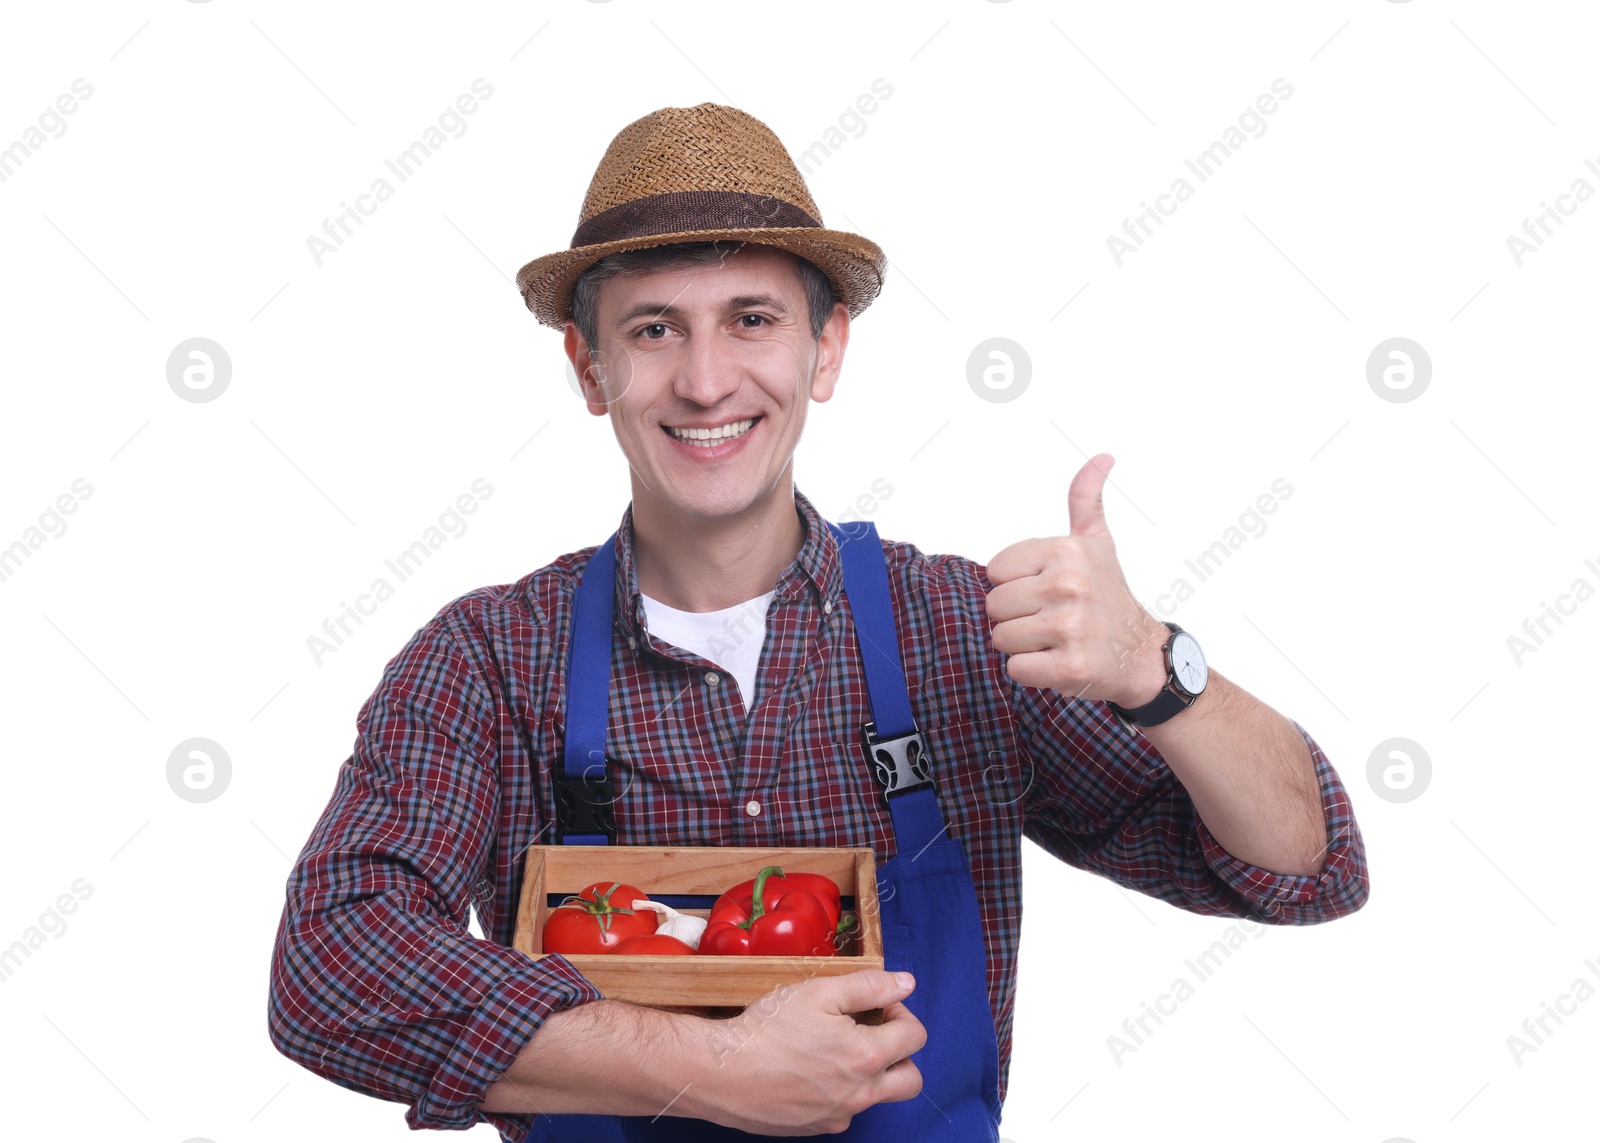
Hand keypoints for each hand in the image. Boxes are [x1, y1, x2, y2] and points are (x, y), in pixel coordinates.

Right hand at [686, 970, 925, 1134]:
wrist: (723, 1072)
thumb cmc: (767, 1029)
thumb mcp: (819, 991)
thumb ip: (868, 986)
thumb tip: (906, 983)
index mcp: (866, 1057)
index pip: (915, 1036)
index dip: (901, 1013)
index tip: (878, 1005)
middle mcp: (860, 1094)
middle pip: (911, 1079)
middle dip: (901, 1053)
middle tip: (872, 1033)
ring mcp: (839, 1115)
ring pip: (877, 1097)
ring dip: (872, 1074)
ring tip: (838, 1050)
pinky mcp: (817, 1127)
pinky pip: (845, 1110)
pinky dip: (841, 1091)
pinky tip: (813, 1070)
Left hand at [984, 453, 1167, 706]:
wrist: (1143, 655)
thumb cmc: (1110, 597)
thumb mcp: (1098, 543)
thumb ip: (1086, 500)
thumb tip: (1102, 457)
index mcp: (1066, 551)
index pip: (996, 571)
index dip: (1017, 585)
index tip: (1048, 591)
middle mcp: (1068, 585)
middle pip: (995, 606)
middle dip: (1018, 617)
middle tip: (1053, 619)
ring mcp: (1070, 627)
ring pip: (1001, 638)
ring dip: (1024, 646)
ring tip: (1057, 640)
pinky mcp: (1069, 667)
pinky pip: (1015, 669)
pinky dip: (1031, 672)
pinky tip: (1059, 662)